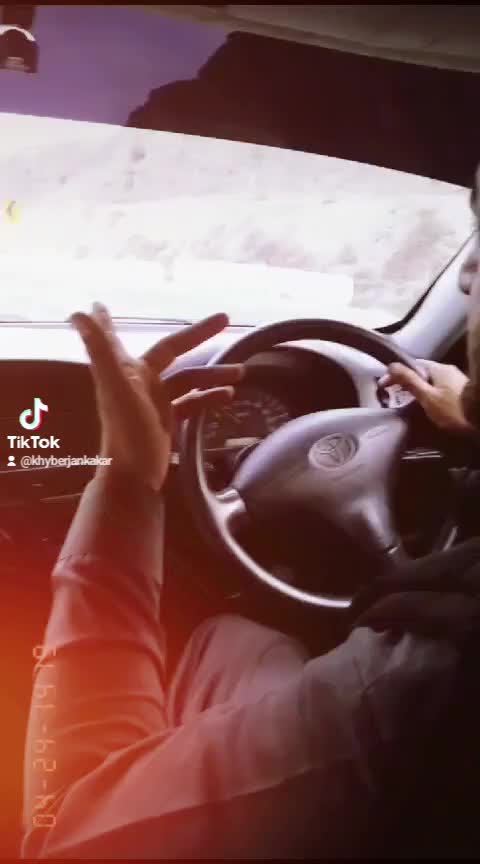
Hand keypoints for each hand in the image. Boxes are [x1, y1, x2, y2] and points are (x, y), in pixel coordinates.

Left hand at [70, 304, 244, 490]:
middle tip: (225, 319)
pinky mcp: (166, 421)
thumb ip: (101, 350)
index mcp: (126, 371)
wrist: (135, 477)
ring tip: (241, 370)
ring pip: (188, 379)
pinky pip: (191, 403)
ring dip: (213, 373)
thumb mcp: (116, 386)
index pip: (122, 337)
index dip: (109, 321)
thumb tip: (77, 314)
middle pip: (172, 352)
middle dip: (198, 336)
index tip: (99, 303)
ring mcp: (154, 402)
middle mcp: (139, 382)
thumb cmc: (126, 430)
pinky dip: (208, 397)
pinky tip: (228, 397)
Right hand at [379, 359, 472, 433]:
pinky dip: (427, 395)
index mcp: (439, 368)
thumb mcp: (428, 397)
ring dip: (417, 390)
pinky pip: (438, 390)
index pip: (412, 365)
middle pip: (421, 373)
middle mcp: (448, 371)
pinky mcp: (461, 393)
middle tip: (392, 395)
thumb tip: (391, 365)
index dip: (396, 374)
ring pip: (430, 382)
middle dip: (406, 382)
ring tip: (406, 402)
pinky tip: (425, 406)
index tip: (384, 385)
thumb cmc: (454, 409)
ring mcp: (456, 381)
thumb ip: (410, 381)